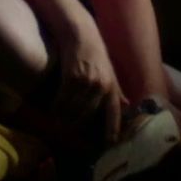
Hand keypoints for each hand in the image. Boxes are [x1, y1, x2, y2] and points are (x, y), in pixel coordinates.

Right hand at [55, 25, 124, 143]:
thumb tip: (127, 105)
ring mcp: (86, 82)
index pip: (114, 115)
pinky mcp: (71, 77)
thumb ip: (117, 91)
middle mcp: (101, 87)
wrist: (81, 34)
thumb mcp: (111, 72)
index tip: (109, 146)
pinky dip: (56, 107)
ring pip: (73, 110)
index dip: (111, 132)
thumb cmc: (96, 53)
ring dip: (63, 119)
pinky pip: (62, 99)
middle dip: (77, 127)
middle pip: (88, 116)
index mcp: (112, 88)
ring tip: (58, 124)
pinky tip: (52, 111)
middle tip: (69, 134)